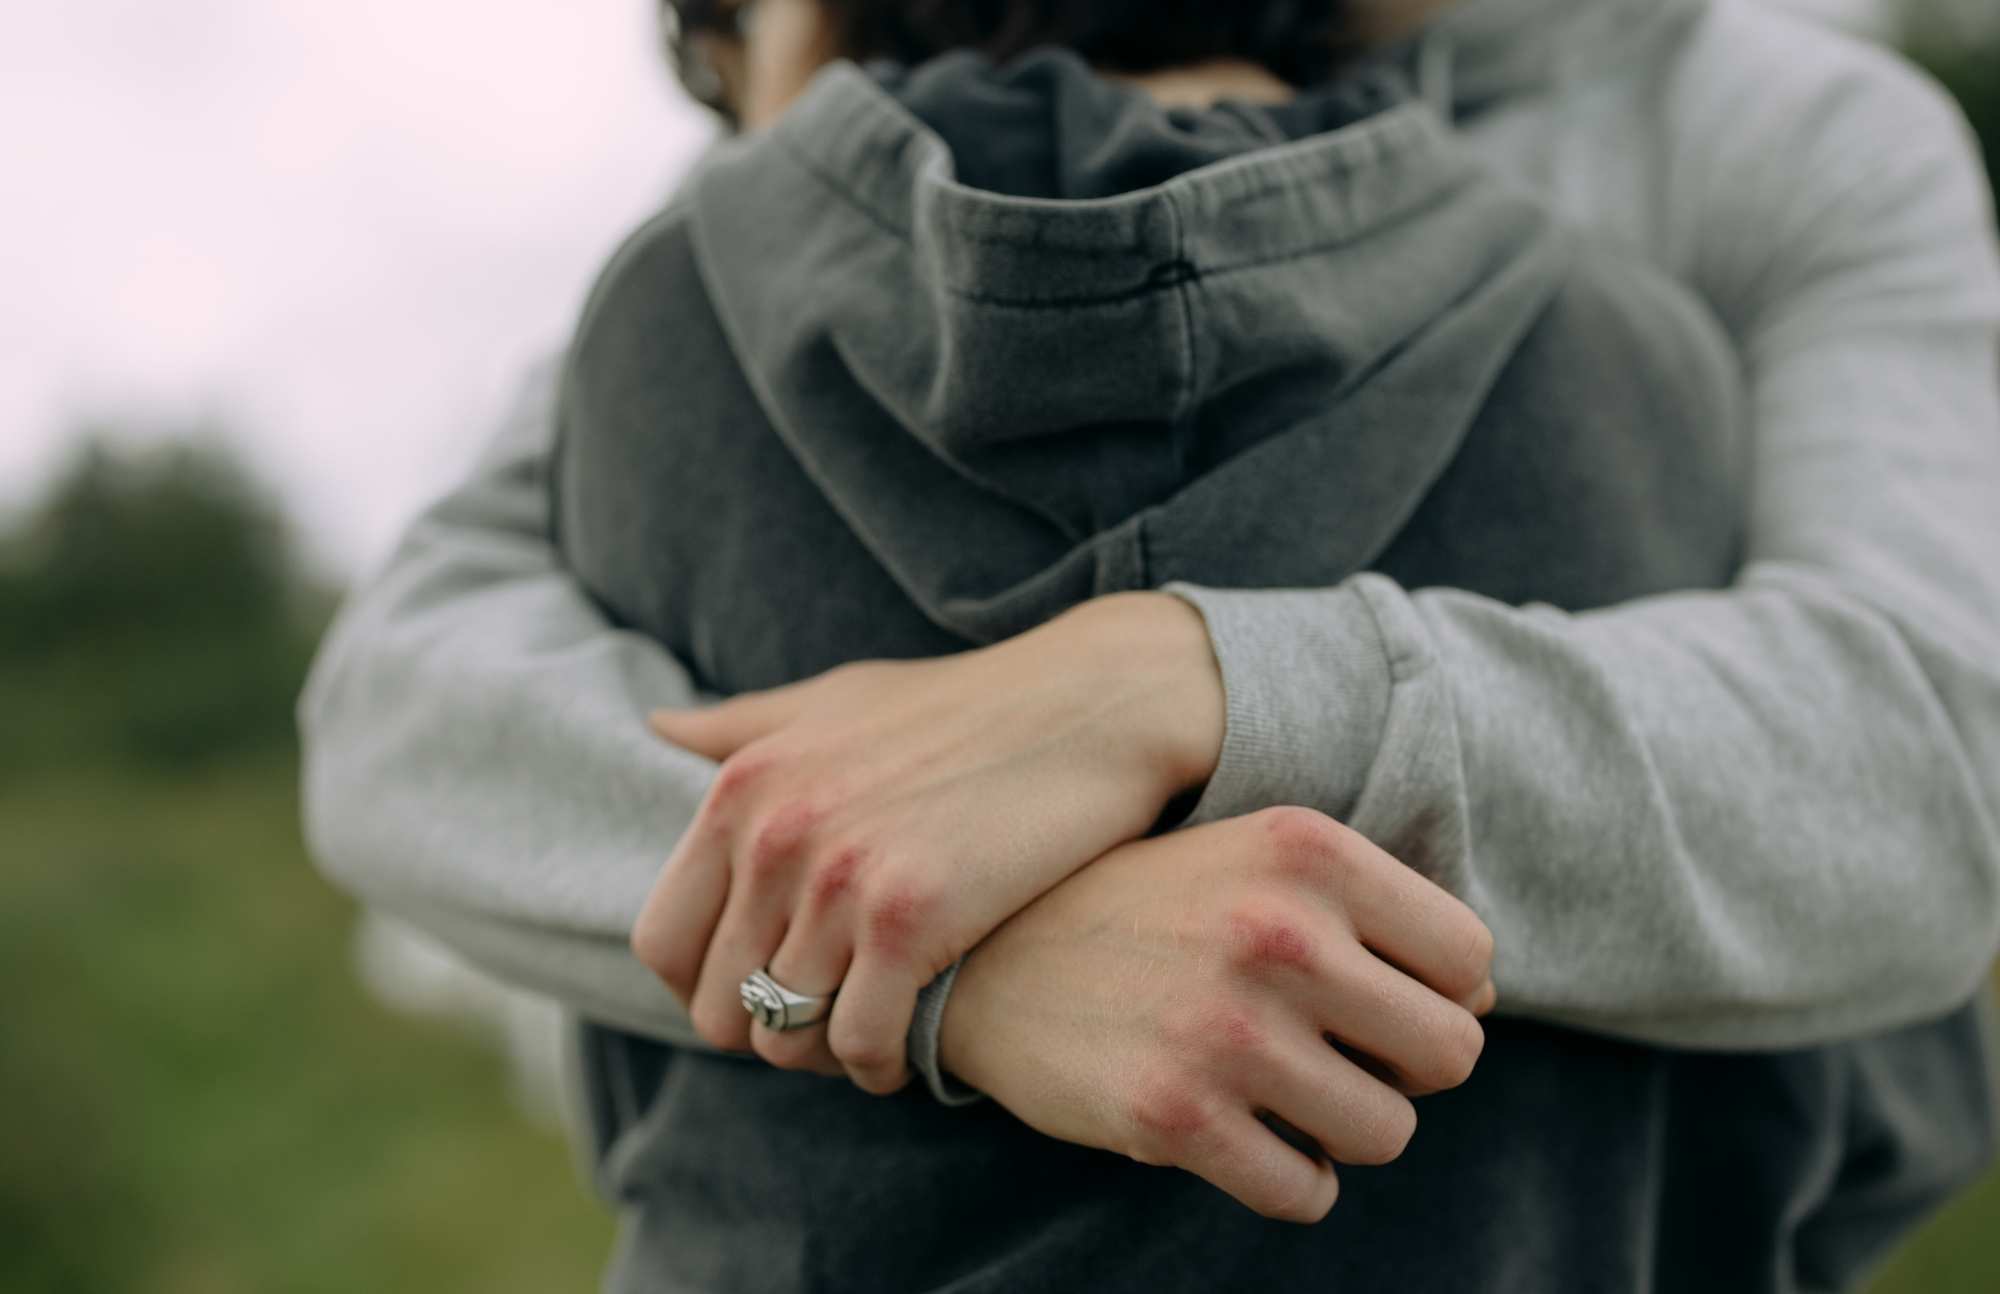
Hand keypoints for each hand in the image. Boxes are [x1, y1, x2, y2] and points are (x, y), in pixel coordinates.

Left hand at [629, 592, 1225, 1092]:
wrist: (1088, 705)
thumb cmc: (962, 706)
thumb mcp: (836, 700)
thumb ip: (743, 727)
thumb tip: (656, 728)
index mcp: (742, 787)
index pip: (663, 940)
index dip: (702, 988)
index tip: (759, 993)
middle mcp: (774, 834)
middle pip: (719, 1006)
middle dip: (770, 1031)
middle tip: (827, 1022)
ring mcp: (839, 879)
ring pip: (787, 1035)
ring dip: (827, 1053)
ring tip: (870, 1035)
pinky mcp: (911, 918)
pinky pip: (860, 1043)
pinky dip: (880, 1065)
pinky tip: (910, 1047)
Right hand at [939, 807, 1496, 1223]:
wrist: (990, 955)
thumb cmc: (1151, 908)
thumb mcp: (1255, 864)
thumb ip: (1370, 911)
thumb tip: (1486, 996)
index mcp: (1307, 849)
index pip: (1470, 957)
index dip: (1433, 991)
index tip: (1371, 995)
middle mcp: (1277, 930)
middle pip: (1450, 1053)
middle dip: (1400, 1067)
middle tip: (1333, 1054)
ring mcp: (1225, 1027)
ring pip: (1387, 1133)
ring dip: (1344, 1128)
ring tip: (1283, 1094)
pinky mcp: (1175, 1116)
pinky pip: (1305, 1191)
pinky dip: (1290, 1180)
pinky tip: (1244, 1138)